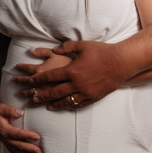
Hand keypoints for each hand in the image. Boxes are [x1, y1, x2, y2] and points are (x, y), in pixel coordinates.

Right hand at [0, 101, 41, 152]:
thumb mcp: (1, 108)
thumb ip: (11, 110)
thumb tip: (21, 113)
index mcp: (4, 129)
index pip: (18, 134)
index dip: (28, 135)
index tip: (37, 136)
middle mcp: (4, 138)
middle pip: (18, 145)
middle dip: (30, 149)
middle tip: (40, 150)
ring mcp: (4, 141)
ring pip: (16, 151)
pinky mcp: (5, 142)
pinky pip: (13, 152)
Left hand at [12, 40, 132, 109]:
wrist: (120, 62)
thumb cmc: (101, 52)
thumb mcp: (82, 46)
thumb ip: (66, 47)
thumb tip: (54, 49)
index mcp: (71, 70)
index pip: (50, 77)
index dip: (38, 80)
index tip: (30, 82)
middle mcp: (76, 83)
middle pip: (55, 92)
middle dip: (42, 95)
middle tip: (33, 98)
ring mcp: (85, 92)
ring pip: (66, 101)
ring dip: (54, 104)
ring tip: (46, 106)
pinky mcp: (93, 97)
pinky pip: (78, 104)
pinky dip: (69, 106)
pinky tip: (65, 106)